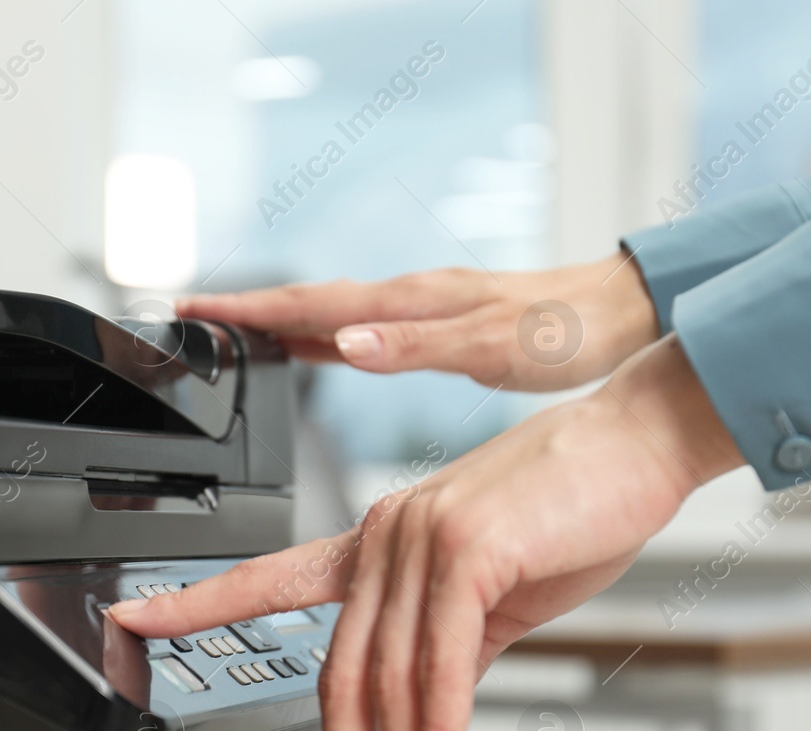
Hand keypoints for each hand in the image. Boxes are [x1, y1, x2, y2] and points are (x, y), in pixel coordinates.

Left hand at [110, 335, 743, 730]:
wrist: (636, 447)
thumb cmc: (572, 509)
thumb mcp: (496, 593)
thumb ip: (451, 648)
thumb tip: (428, 714)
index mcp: (378, 542)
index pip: (270, 578)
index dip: (197, 601)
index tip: (135, 618)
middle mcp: (383, 537)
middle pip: (338, 670)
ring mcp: (417, 539)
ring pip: (385, 677)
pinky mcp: (465, 550)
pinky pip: (438, 664)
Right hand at [175, 252, 659, 392]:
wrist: (617, 317)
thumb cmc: (564, 333)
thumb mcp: (488, 348)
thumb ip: (412, 349)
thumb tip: (342, 346)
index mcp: (411, 304)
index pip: (309, 304)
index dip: (247, 310)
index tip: (193, 308)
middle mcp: (409, 300)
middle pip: (308, 304)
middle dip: (247, 311)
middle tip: (192, 320)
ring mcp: (421, 311)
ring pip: (331, 315)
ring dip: (280, 322)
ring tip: (234, 334)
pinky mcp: (438, 326)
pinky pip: (362, 328)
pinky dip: (323, 336)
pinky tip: (316, 349)